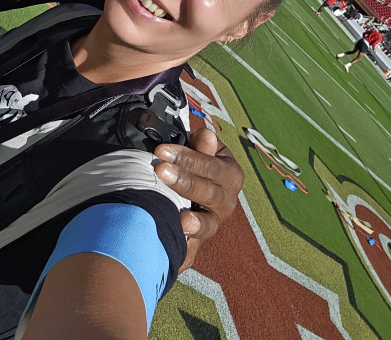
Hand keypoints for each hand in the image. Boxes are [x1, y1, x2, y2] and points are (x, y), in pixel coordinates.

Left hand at [154, 127, 243, 271]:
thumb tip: (206, 136)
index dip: (187, 158)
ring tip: (181, 220)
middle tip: (160, 171)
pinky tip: (172, 253)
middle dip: (183, 182)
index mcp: (230, 174)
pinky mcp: (199, 241)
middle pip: (208, 193)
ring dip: (194, 222)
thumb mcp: (200, 148)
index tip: (161, 151)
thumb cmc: (195, 161)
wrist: (194, 185)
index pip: (209, 166)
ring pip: (207, 225)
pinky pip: (193, 251)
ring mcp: (214, 223)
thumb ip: (201, 145)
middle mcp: (227, 201)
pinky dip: (184, 253)